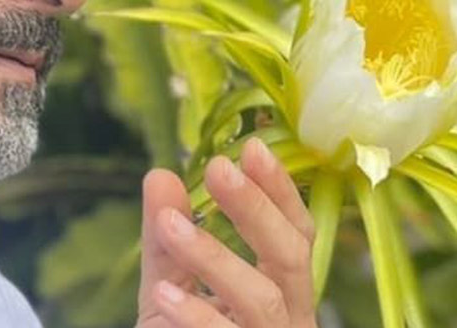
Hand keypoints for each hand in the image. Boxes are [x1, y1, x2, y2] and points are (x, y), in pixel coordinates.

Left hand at [135, 138, 316, 326]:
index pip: (296, 234)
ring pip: (262, 299)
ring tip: (169, 226)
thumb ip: (167, 241)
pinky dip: (197, 316)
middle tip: (217, 168)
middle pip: (292, 258)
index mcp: (282, 293)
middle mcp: (289, 320)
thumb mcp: (169, 291)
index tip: (251, 146)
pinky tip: (165, 296)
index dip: (280, 191)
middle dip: (256, 210)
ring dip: (214, 257)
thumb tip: (160, 175)